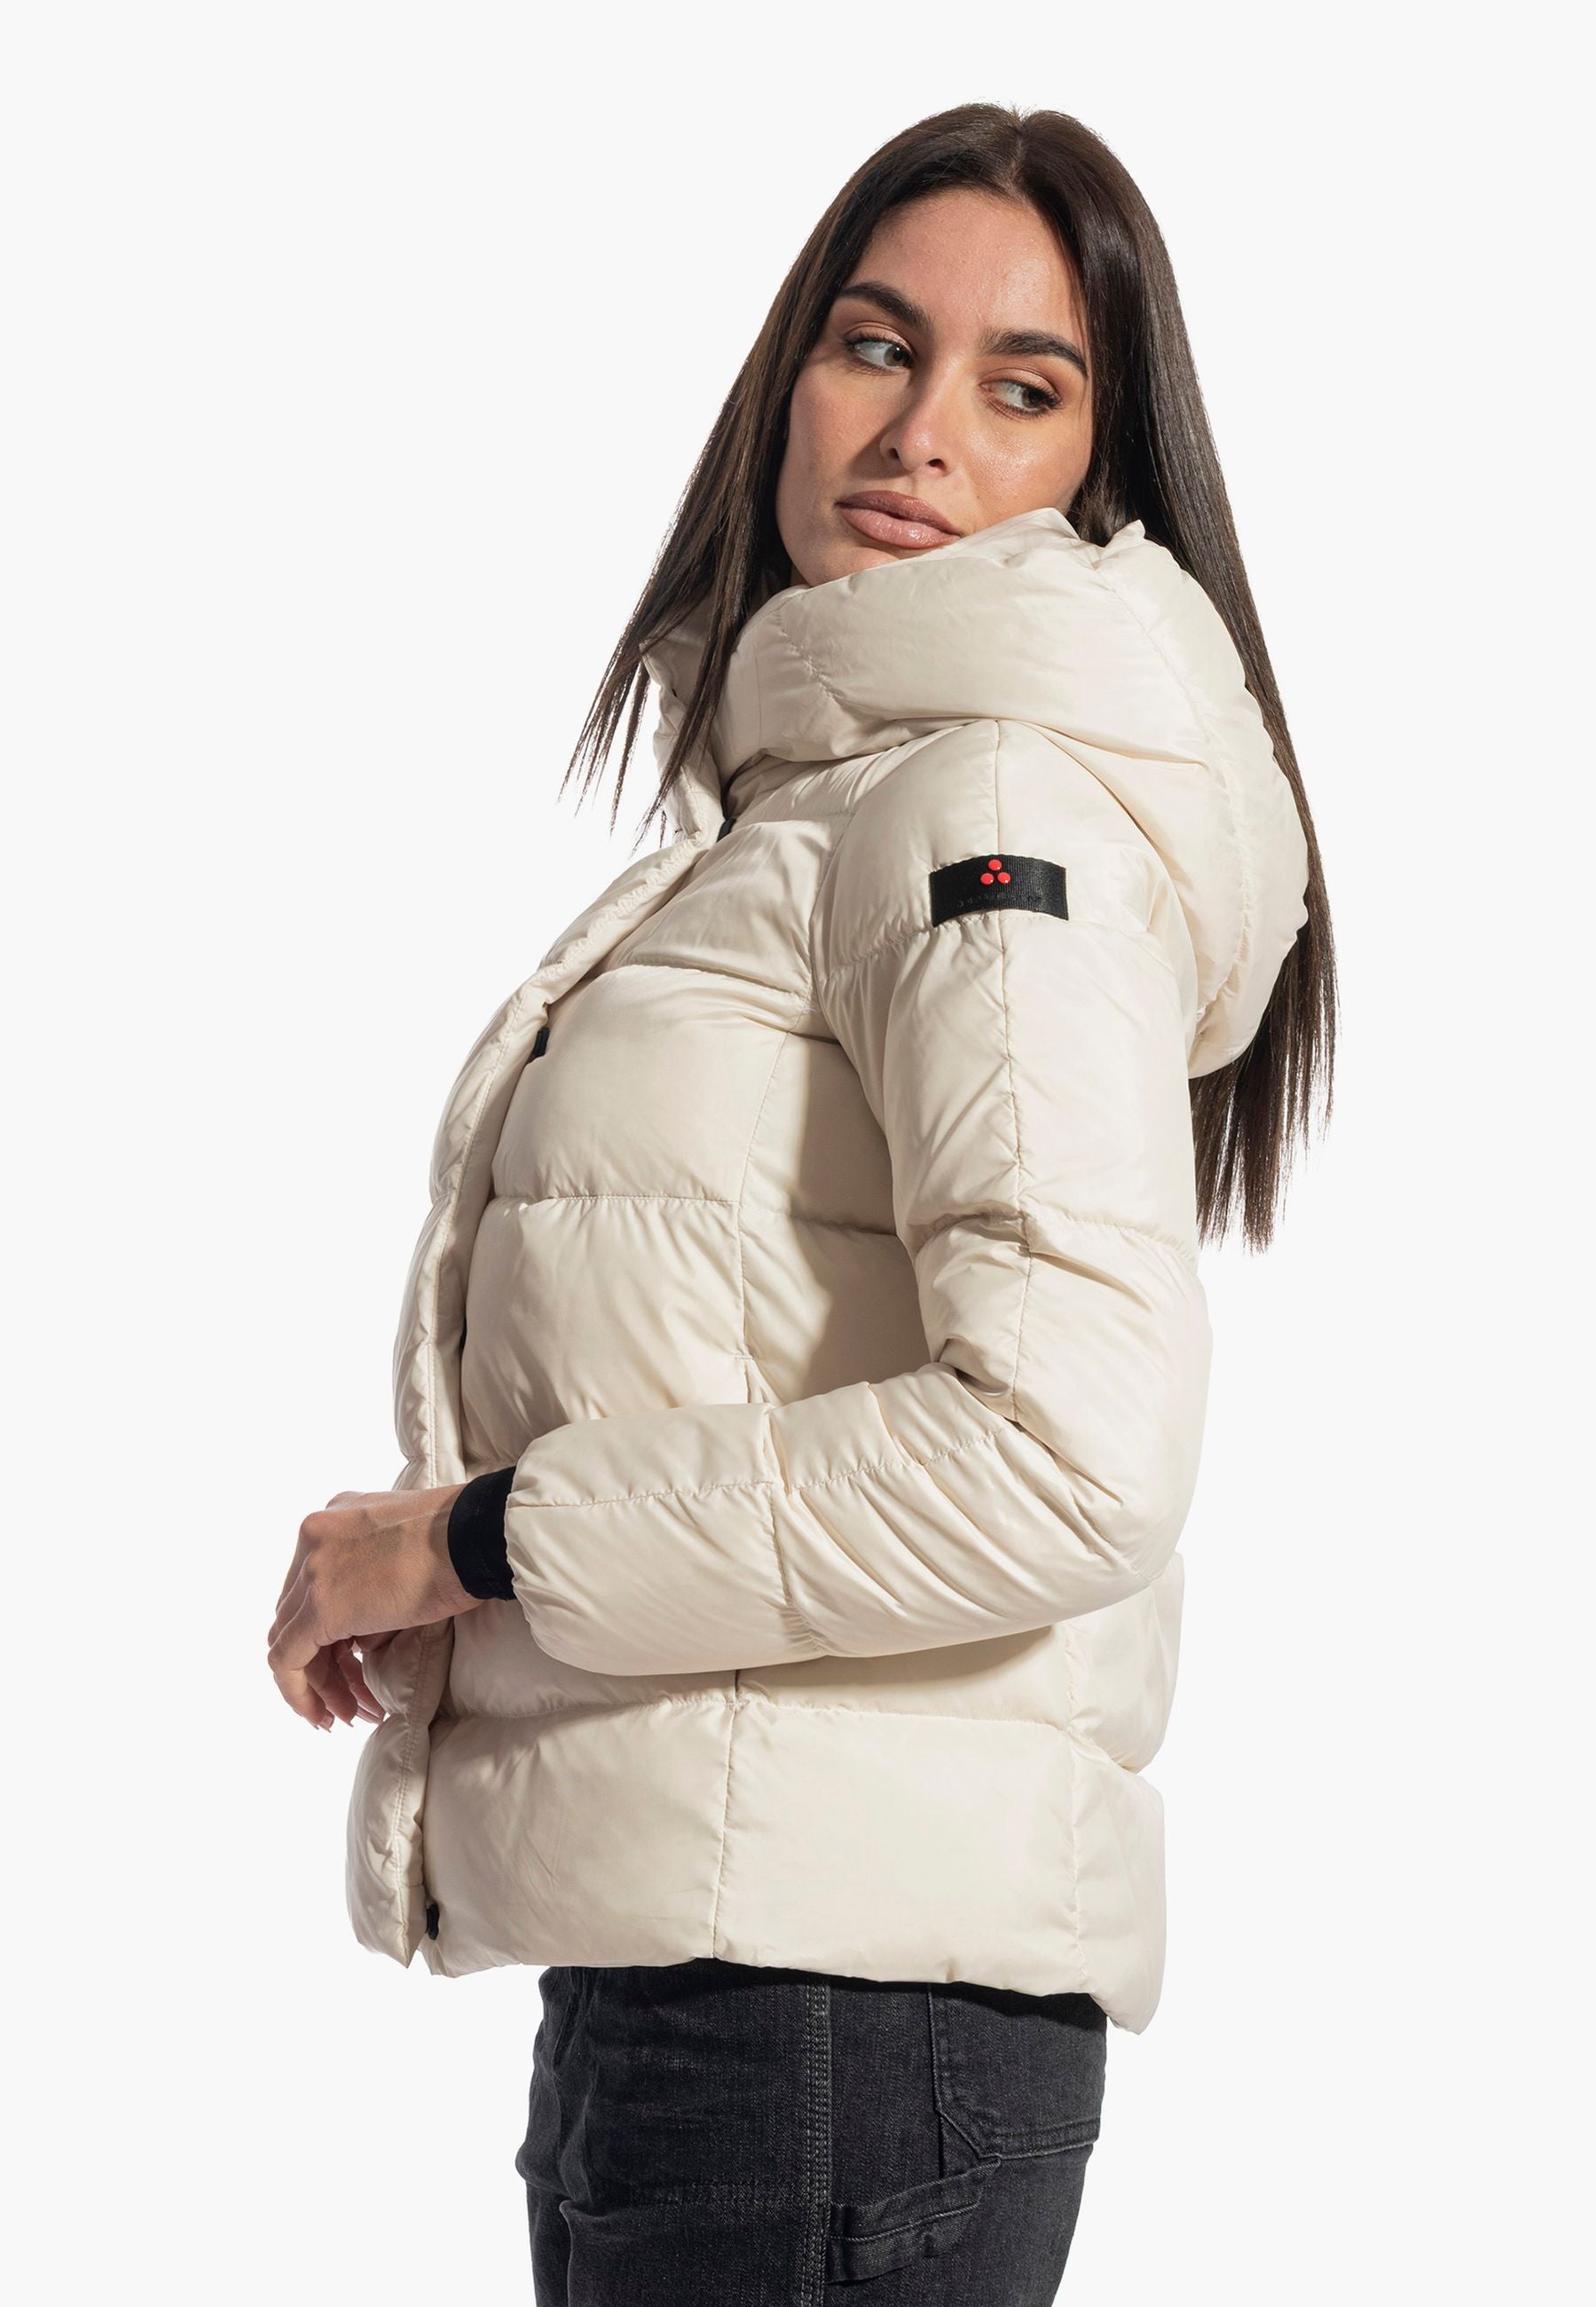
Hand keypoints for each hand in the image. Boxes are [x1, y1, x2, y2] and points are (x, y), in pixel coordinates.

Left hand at [268, 1481, 479, 1729]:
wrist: (477, 1537)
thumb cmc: (462, 1542)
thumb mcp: (404, 1551)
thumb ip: (371, 1585)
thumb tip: (361, 1639)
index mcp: (334, 1518)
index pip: (312, 1586)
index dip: (326, 1632)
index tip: (350, 1664)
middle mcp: (313, 1538)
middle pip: (298, 1615)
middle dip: (323, 1665)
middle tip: (349, 1700)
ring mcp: (313, 1570)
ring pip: (291, 1640)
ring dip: (318, 1684)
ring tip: (346, 1715)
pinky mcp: (320, 1607)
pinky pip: (287, 1659)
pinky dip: (298, 1692)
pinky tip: (322, 1715)